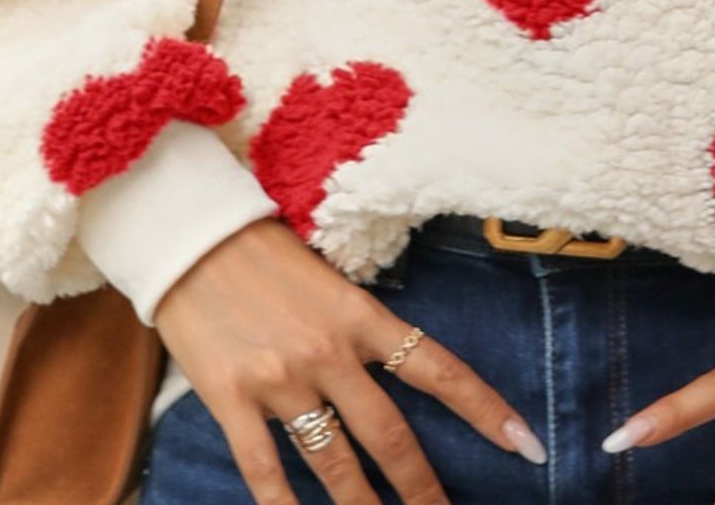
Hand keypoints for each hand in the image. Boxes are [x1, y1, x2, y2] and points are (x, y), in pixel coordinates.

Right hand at [153, 215, 546, 503]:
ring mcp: (280, 379)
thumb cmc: (259, 250)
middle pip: (390, 436)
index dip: (484, 409)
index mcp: (357, 313)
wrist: (190, 235)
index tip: (525, 446)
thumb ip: (356, 324)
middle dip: (423, 489)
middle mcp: (327, 351)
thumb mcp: (325, 275)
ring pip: (334, 463)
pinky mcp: (231, 398)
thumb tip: (391, 367)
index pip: (436, 368)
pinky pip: (265, 471)